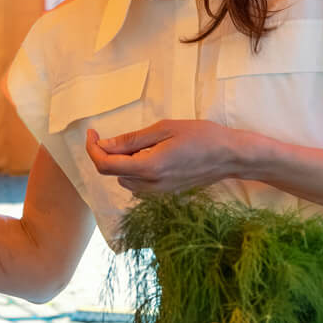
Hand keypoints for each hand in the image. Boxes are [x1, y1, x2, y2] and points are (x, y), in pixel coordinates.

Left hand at [84, 119, 256, 196]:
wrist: (230, 157)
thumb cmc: (202, 136)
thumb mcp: (164, 129)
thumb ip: (132, 140)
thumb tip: (104, 144)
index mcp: (149, 168)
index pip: (106, 165)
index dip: (93, 148)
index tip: (92, 132)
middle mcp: (151, 185)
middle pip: (112, 173)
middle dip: (107, 154)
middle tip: (113, 134)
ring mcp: (159, 193)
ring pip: (124, 180)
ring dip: (121, 163)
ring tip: (139, 145)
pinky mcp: (166, 193)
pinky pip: (139, 184)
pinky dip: (135, 170)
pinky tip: (150, 156)